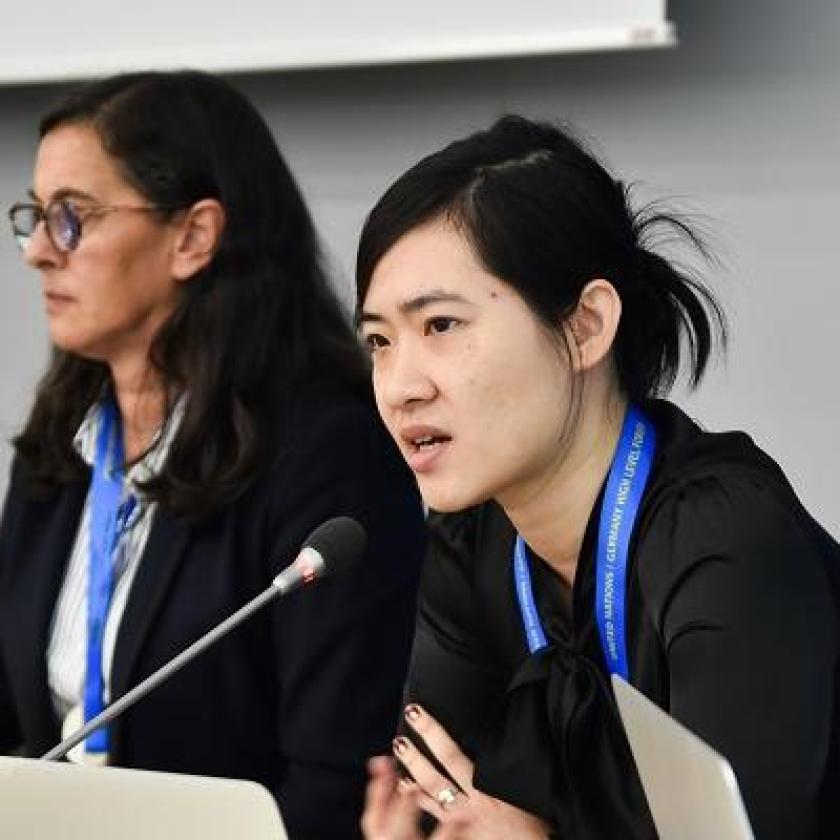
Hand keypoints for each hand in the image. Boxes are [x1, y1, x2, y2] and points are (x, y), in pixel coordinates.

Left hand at [362, 704, 548, 839]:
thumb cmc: (531, 825)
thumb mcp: (517, 789)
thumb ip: (497, 772)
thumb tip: (486, 745)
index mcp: (486, 788)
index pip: (452, 754)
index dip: (432, 732)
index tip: (417, 712)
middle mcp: (470, 804)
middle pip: (435, 775)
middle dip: (415, 754)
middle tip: (399, 737)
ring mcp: (462, 822)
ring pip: (431, 796)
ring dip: (412, 777)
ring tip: (398, 759)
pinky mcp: (459, 836)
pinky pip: (435, 815)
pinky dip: (421, 801)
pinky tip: (409, 790)